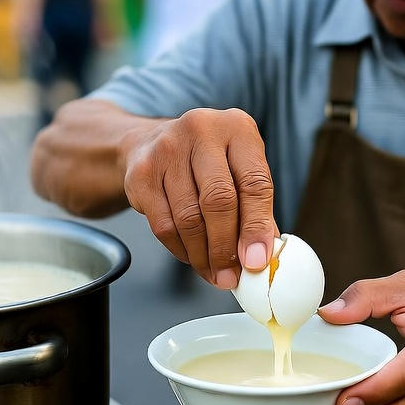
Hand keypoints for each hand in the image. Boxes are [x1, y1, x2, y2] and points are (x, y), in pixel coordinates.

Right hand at [121, 108, 278, 287]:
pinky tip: (192, 256)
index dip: (257, 228)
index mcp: (238, 128)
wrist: (149, 142)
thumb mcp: (239, 169)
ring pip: (189, 218)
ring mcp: (167, 149)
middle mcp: (202, 130)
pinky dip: (180, 250)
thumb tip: (264, 256)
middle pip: (219, 200)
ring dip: (203, 255)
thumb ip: (257, 209)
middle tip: (231, 276)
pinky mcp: (141, 173)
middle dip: (226, 248)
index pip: (255, 183)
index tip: (257, 261)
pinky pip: (164, 225)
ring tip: (214, 273)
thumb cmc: (207, 162)